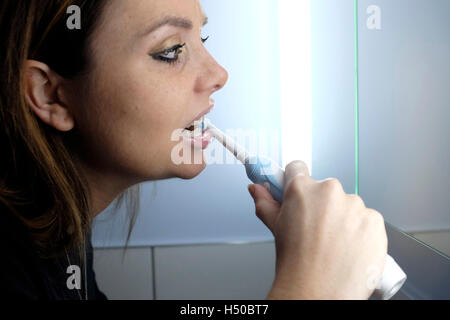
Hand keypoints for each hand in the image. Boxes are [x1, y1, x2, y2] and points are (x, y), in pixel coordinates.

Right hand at [247, 160, 387, 299]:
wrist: (318, 292)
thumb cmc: (295, 264)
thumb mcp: (276, 228)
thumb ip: (265, 203)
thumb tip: (256, 188)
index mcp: (302, 189)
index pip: (298, 168)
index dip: (296, 181)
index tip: (299, 194)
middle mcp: (330, 191)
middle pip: (326, 190)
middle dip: (322, 206)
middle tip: (316, 230)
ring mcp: (355, 206)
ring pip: (349, 205)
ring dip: (344, 219)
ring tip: (335, 244)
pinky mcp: (375, 221)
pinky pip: (369, 220)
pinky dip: (362, 232)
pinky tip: (351, 248)